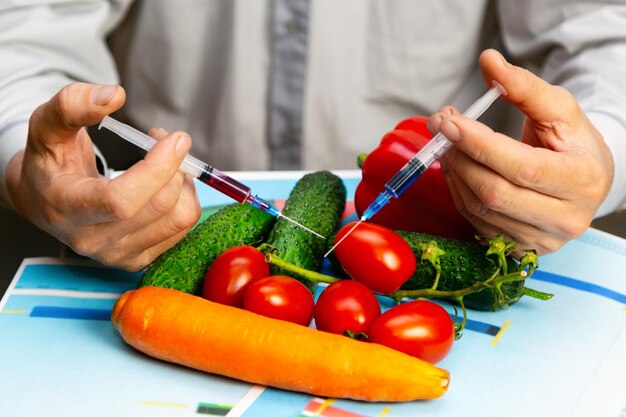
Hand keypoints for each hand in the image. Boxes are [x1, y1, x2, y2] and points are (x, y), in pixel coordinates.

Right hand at [6, 83, 200, 269]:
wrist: (47, 201)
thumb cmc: (49, 161)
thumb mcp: (46, 125)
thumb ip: (73, 104)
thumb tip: (115, 95)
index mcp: (67, 209)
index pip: (122, 200)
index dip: (157, 168)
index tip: (175, 138)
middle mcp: (93, 240)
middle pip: (159, 206)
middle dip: (174, 165)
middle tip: (165, 139)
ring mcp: (118, 255)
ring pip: (178, 219)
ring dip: (184, 181)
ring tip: (167, 161)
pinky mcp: (139, 259)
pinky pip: (182, 228)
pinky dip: (184, 199)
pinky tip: (166, 183)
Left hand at [428, 49, 612, 253]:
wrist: (586, 181)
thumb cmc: (572, 142)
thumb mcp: (559, 109)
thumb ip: (523, 86)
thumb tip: (488, 61)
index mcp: (581, 180)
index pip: (520, 167)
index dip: (478, 144)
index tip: (448, 121)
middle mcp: (565, 217)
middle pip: (493, 193)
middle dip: (459, 157)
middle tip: (441, 127)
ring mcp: (541, 238)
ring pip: (480, 209)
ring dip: (454, 172)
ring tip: (447, 144)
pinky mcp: (519, 247)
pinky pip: (475, 221)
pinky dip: (458, 191)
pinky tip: (456, 167)